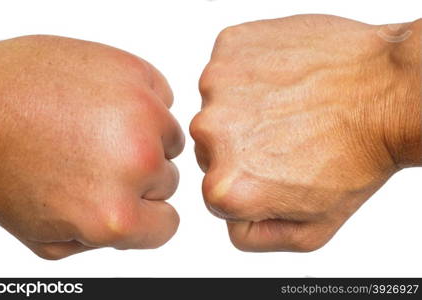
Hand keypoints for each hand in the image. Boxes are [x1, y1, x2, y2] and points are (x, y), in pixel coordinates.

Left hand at [0, 35, 183, 258]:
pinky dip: (140, 101)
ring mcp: (139, 110)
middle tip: (96, 159)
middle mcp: (136, 162)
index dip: (145, 216)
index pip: (166, 225)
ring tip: (97, 127)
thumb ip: (101, 240)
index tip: (127, 200)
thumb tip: (133, 223)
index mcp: (114, 214)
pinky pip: (160, 95)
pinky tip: (103, 102)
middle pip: (167, 178)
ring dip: (143, 136)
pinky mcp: (133, 71)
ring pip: (168, 136)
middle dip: (138, 175)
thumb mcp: (45, 237)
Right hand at [190, 15, 420, 251]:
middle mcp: (210, 132)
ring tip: (290, 106)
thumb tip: (230, 220)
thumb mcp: (312, 231)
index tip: (279, 171)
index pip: (216, 195)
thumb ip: (255, 238)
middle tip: (288, 137)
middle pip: (212, 148)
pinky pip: (229, 66)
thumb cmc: (358, 156)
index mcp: (226, 185)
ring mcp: (218, 83)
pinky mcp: (231, 45)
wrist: (388, 91)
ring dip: (246, 108)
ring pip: (219, 106)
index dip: (250, 186)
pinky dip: (250, 73)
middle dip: (243, 147)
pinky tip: (285, 80)